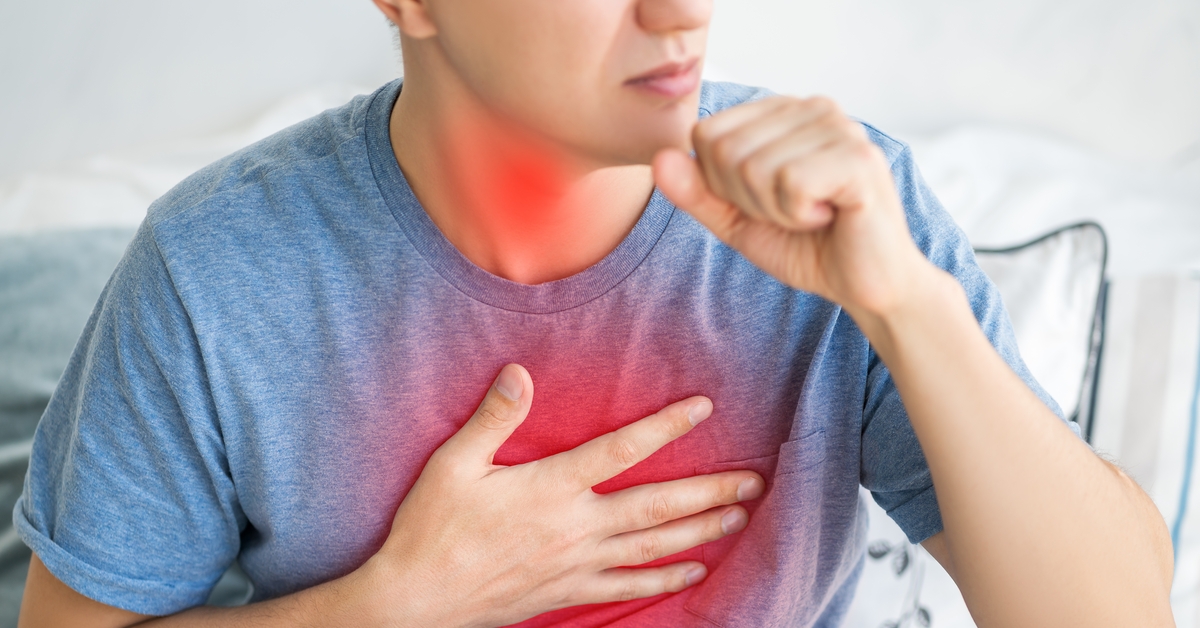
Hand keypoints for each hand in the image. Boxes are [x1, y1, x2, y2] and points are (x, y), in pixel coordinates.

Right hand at [363, 364, 763, 626]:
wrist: (416, 601)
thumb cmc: (431, 529)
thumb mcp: (452, 464)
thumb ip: (493, 417)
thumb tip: (519, 371)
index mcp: (550, 488)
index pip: (620, 449)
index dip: (665, 426)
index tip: (703, 408)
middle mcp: (575, 527)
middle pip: (657, 505)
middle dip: (710, 490)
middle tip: (753, 479)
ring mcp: (577, 564)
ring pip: (654, 546)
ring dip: (702, 530)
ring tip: (739, 515)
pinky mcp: (569, 593)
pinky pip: (629, 586)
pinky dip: (666, 579)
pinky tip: (694, 571)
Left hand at [653, 96, 936, 322]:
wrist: (866, 286)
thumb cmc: (807, 248)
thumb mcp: (737, 222)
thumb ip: (697, 192)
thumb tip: (658, 159)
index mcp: (781, 112)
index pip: (706, 134)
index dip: (721, 186)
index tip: (766, 203)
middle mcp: (812, 107)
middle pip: (725, 149)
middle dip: (748, 200)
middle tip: (793, 214)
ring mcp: (839, 127)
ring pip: (754, 167)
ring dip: (776, 212)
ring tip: (814, 215)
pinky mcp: (858, 157)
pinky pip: (789, 183)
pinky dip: (800, 215)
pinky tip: (830, 216)